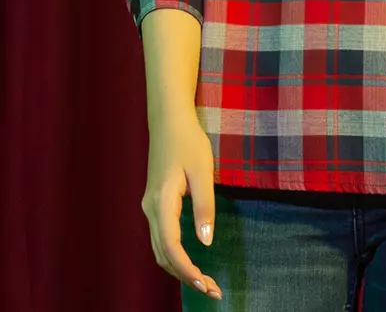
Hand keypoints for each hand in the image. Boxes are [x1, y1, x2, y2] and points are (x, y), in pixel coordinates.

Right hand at [140, 111, 222, 300]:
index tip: (206, 284)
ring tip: (204, 281)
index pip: (171, 247)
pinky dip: (174, 255)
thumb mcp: (203, 170)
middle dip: (185, 276)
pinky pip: (161, 238)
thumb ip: (204, 206)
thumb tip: (205, 243)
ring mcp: (150, 206)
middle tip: (212, 290)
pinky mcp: (154, 203)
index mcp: (161, 202)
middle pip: (163, 254)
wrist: (168, 120)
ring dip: (179, 268)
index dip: (187, 270)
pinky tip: (190, 261)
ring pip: (160, 249)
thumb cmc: (188, 141)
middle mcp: (150, 209)